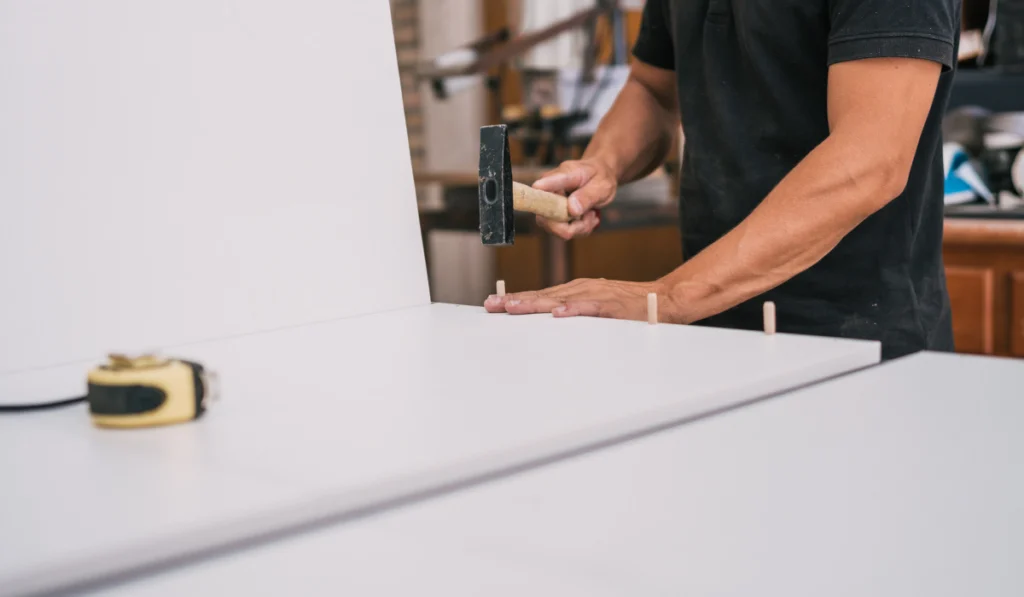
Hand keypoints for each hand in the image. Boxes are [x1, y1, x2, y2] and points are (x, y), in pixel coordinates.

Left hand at [485, 278, 676, 321]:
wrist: (661, 300)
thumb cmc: (627, 306)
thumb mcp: (594, 307)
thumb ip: (573, 311)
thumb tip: (548, 318)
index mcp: (576, 290)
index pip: (540, 295)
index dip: (517, 300)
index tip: (493, 304)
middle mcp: (582, 289)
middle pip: (543, 296)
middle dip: (516, 301)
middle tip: (491, 306)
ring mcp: (596, 295)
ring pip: (559, 300)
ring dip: (535, 303)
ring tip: (512, 307)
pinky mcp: (612, 305)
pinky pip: (590, 308)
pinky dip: (574, 309)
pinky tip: (558, 313)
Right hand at [532, 159, 617, 239]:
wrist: (598, 178)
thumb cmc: (599, 177)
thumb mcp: (601, 185)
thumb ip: (587, 196)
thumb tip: (572, 210)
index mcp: (562, 175)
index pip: (546, 182)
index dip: (541, 188)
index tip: (538, 187)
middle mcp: (549, 190)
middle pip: (547, 218)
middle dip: (573, 226)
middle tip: (590, 216)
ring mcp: (548, 204)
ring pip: (556, 229)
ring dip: (579, 228)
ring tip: (591, 215)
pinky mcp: (551, 216)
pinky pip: (562, 232)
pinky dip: (579, 230)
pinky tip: (586, 218)